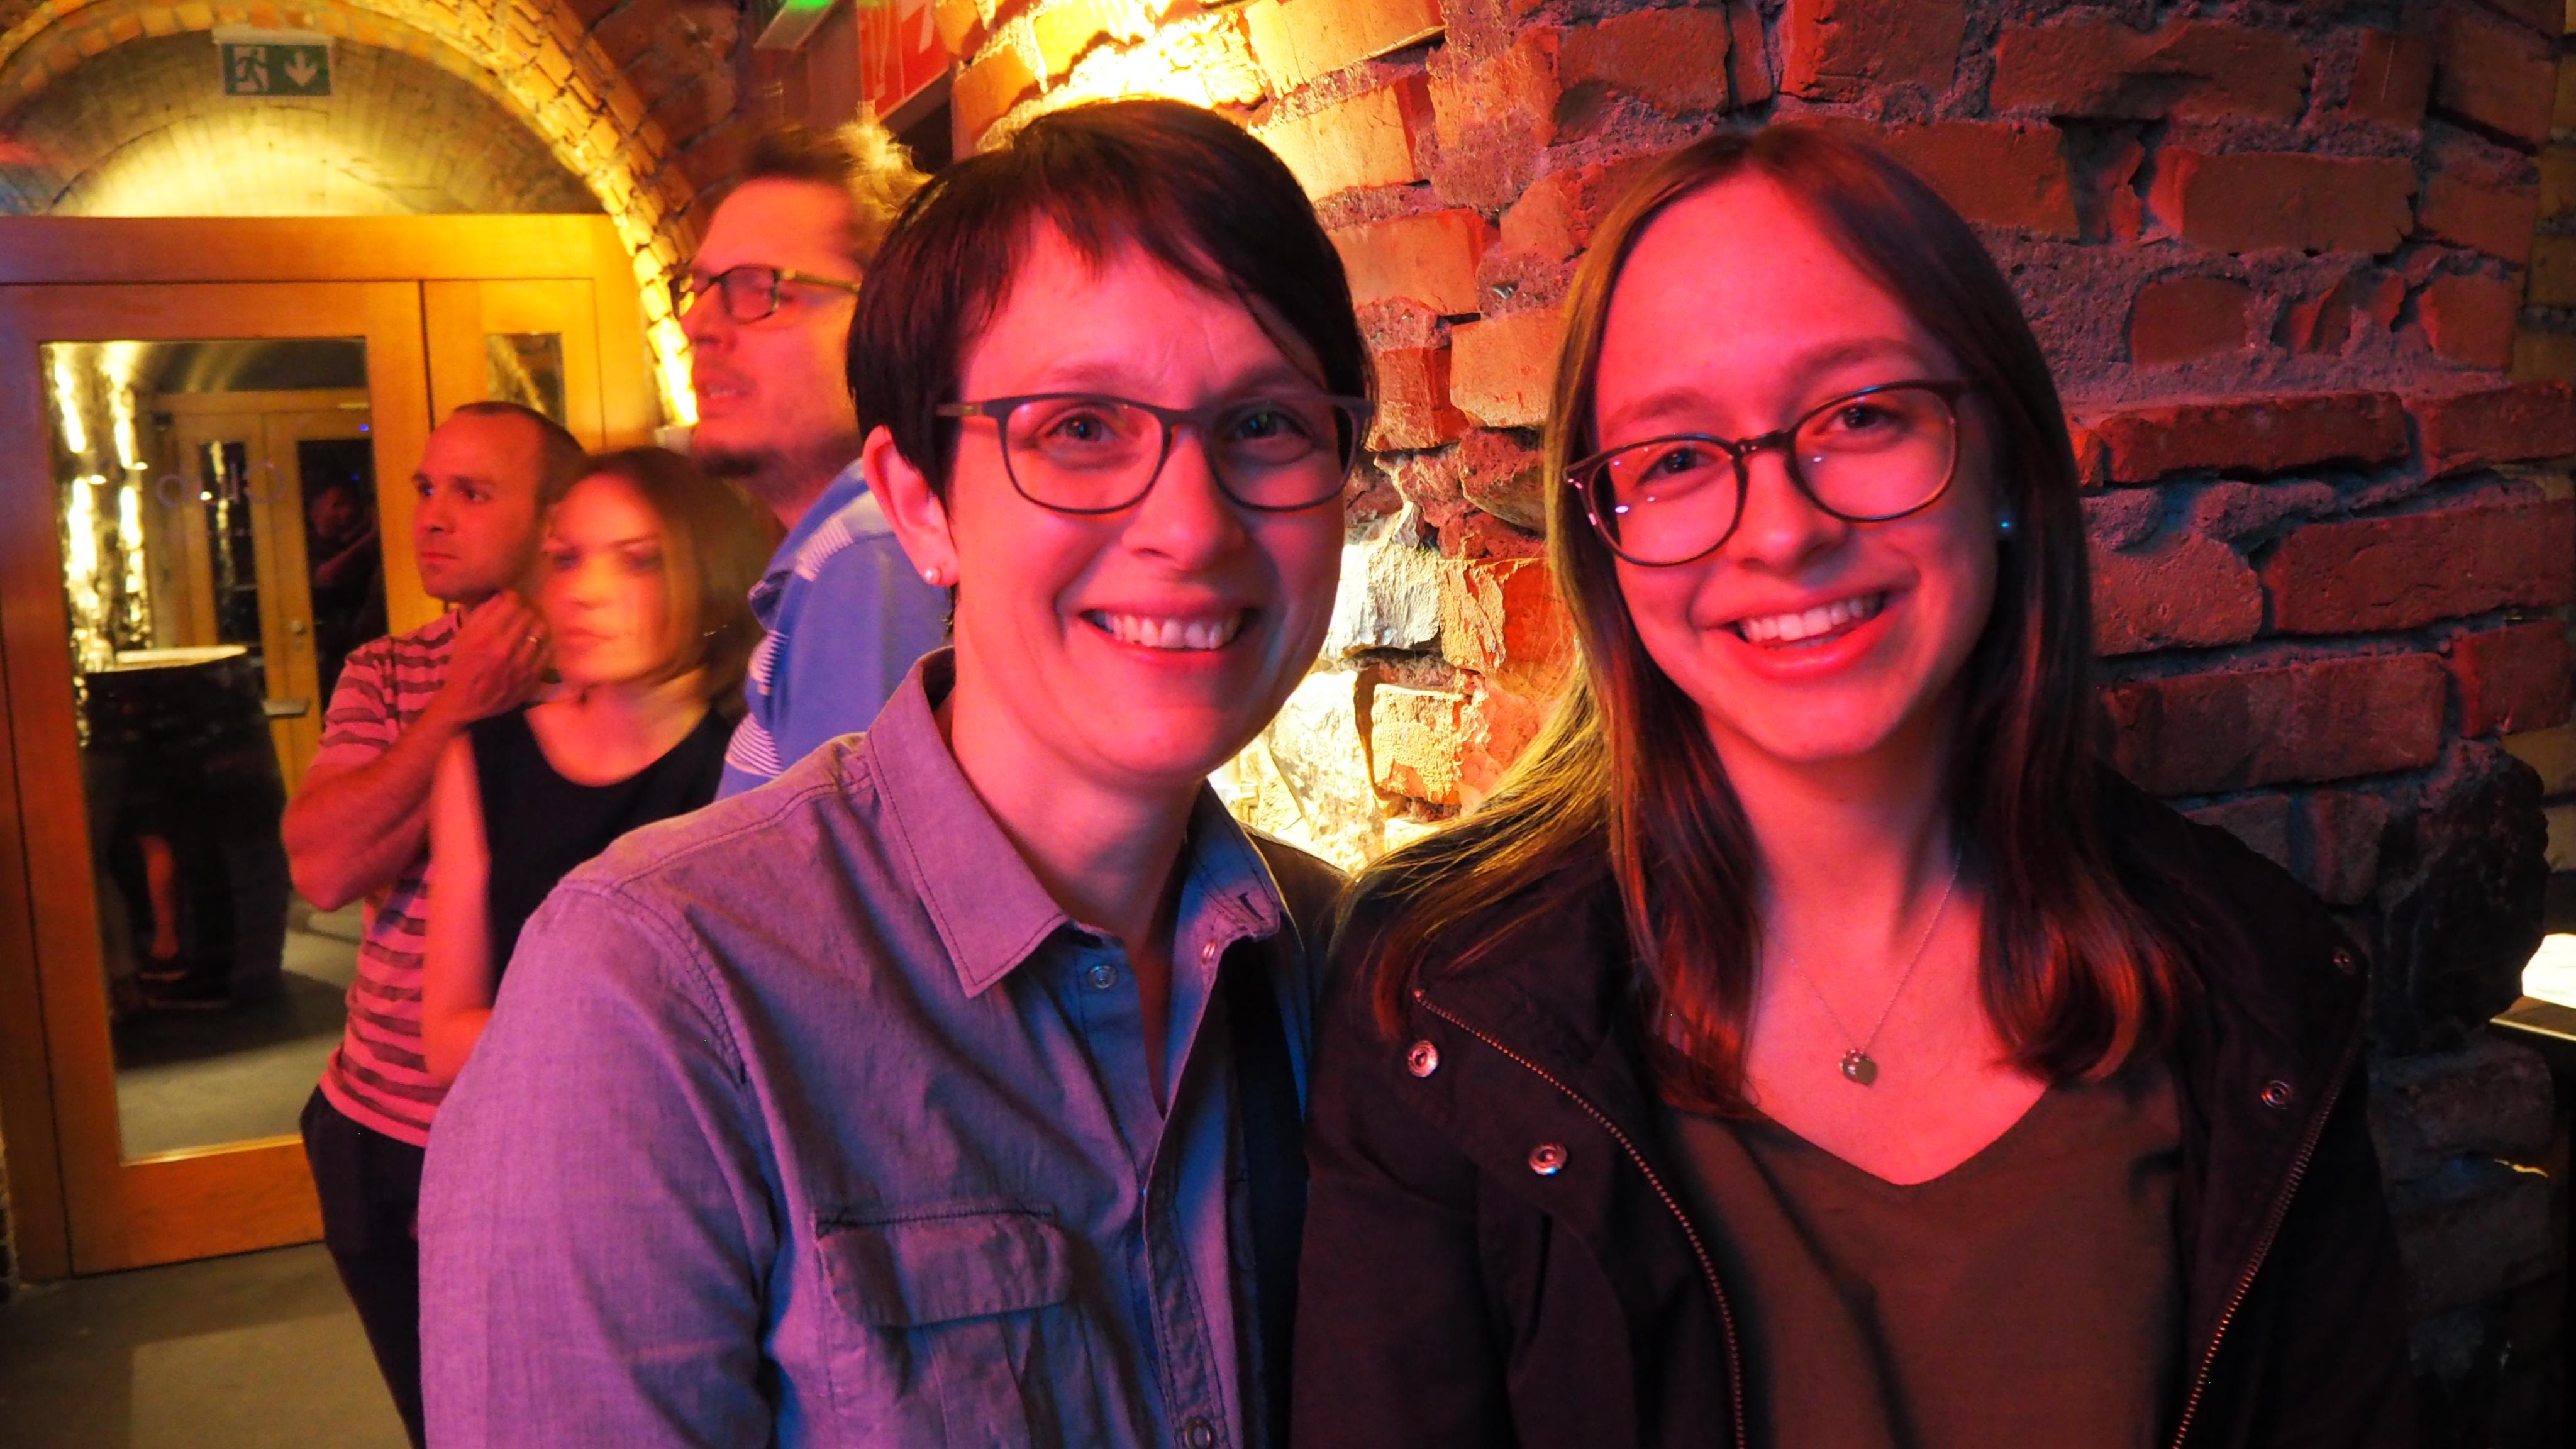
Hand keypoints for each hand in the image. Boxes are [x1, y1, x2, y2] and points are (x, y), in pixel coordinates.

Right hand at [437, 593, 548, 724]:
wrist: (465, 702)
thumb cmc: (462, 665)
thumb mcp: (464, 636)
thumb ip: (483, 613)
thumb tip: (502, 594)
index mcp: (484, 635)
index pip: (512, 602)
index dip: (514, 596)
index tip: (512, 599)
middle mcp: (504, 647)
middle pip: (529, 614)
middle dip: (527, 608)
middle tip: (524, 611)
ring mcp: (521, 663)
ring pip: (542, 629)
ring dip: (538, 623)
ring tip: (532, 625)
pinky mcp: (532, 677)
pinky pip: (548, 650)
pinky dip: (544, 642)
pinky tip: (537, 641)